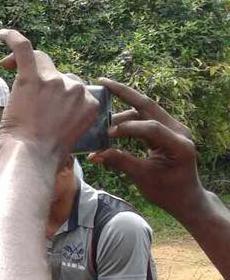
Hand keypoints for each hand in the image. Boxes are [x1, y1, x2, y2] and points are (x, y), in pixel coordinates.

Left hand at [0, 29, 98, 157]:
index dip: (57, 88)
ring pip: (42, 61)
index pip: (74, 88)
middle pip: (60, 75)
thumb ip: (67, 121)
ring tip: (7, 67)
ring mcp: (54, 82)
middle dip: (43, 80)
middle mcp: (76, 89)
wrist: (31, 158)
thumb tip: (52, 120)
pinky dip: (12, 39)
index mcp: (90, 104)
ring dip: (27, 65)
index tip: (40, 95)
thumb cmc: (44, 156)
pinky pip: (23, 49)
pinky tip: (1, 34)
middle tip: (21, 91)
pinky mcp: (31, 78)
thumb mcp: (67, 137)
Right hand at [88, 78, 201, 218]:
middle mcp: (179, 130)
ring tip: (102, 120)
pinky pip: (146, 118)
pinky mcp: (167, 131)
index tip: (106, 136)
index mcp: (179, 144)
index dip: (126, 129)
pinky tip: (113, 121)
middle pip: (148, 105)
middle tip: (102, 82)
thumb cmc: (167, 192)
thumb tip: (95, 154)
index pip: (150, 127)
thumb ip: (121, 162)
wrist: (185, 197)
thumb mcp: (143, 178)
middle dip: (124, 93)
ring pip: (146, 110)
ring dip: (123, 112)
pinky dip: (129, 119)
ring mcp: (174, 128)